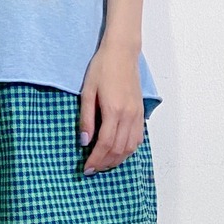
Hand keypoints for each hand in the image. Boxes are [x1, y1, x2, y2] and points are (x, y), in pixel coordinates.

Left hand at [78, 42, 143, 173]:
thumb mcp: (87, 92)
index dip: (95, 159)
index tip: (86, 169)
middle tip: (93, 170)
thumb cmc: (102, 68)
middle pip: (118, 149)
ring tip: (104, 164)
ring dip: (117, 160)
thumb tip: (83, 141)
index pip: (105, 144)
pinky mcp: (140, 112)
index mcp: (113, 110)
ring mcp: (137, 114)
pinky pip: (137, 138)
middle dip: (104, 163)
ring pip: (130, 147)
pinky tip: (118, 152)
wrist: (122, 53)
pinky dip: (128, 150)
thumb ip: (86, 118)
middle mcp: (128, 115)